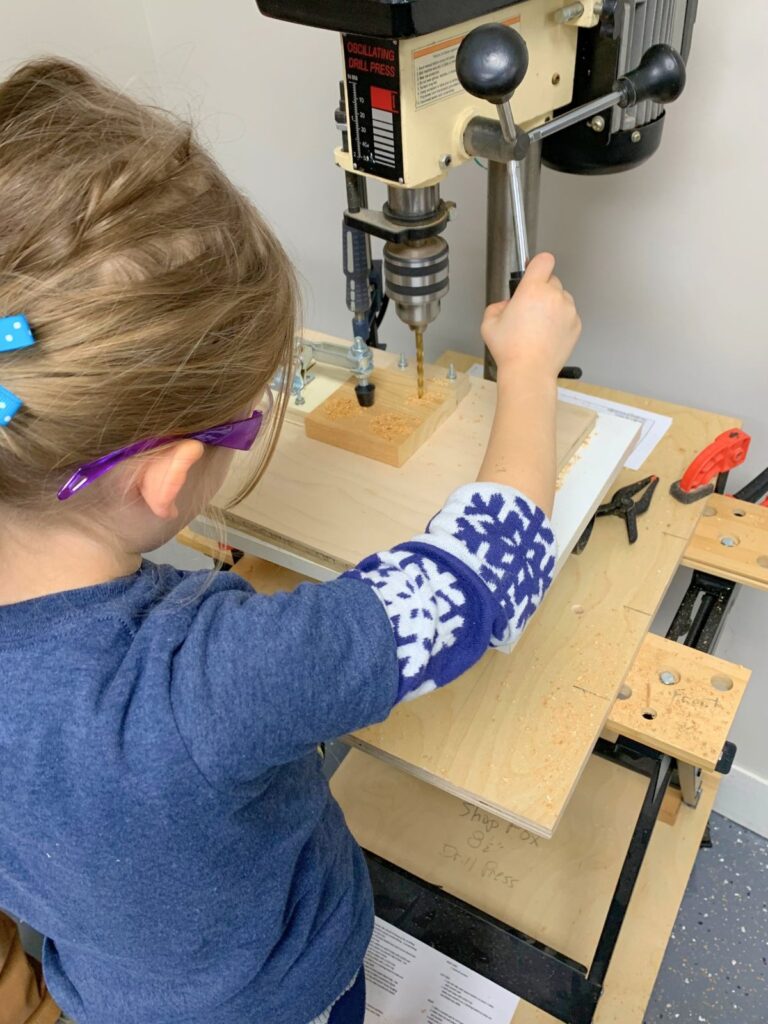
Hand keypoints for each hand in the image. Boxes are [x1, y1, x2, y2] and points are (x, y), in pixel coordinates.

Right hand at [481, 252, 581, 381]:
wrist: (529, 371)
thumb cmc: (510, 349)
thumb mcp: (489, 323)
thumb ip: (498, 306)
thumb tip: (508, 305)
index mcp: (532, 289)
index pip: (544, 260)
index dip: (537, 264)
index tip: (534, 271)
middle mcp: (554, 296)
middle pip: (552, 280)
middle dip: (542, 290)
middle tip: (529, 310)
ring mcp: (568, 310)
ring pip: (562, 298)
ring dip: (552, 306)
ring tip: (539, 327)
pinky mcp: (576, 324)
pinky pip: (569, 315)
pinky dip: (560, 321)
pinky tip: (547, 335)